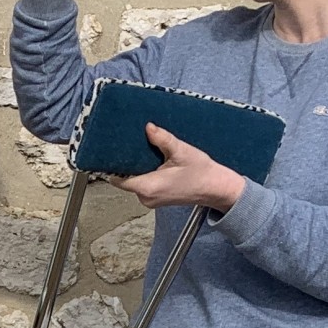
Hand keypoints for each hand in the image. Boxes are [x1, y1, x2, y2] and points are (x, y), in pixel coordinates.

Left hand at [112, 123, 247, 212]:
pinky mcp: (157, 198)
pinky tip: (153, 162)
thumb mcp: (181, 151)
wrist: (217, 188)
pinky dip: (145, 173)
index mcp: (148, 187)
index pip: (117, 178)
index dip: (112, 164)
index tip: (111, 151)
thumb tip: (148, 127)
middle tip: (133, 145)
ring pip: (134, 181)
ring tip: (146, 152)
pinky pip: (143, 184)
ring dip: (137, 167)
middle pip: (125, 178)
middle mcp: (146, 197)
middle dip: (127, 162)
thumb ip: (162, 139)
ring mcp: (151, 200)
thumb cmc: (202, 173)